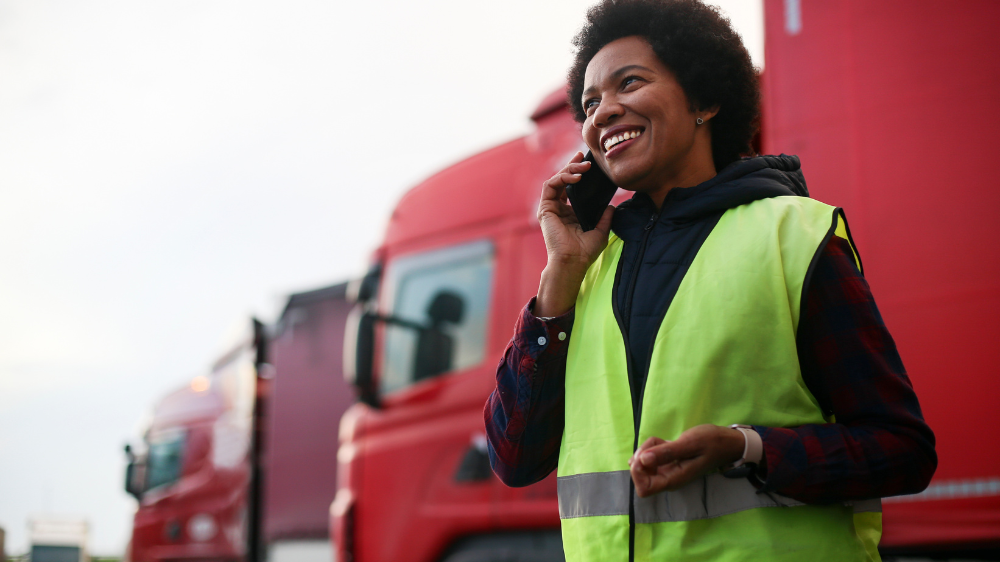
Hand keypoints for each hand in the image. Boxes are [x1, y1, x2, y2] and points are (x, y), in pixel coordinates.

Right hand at [534, 152, 614, 316]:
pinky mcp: (545, 208)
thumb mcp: (601, 230)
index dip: (578, 172)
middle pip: (563, 180)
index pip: (572, 187)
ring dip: (568, 169)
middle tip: (585, 158)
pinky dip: (561, 177)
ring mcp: (550, 208)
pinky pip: (550, 186)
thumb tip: (611, 205)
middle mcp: (559, 208)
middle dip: (573, 165)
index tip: (588, 162)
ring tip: (583, 167)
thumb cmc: (585, 251)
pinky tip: (576, 177)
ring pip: (556, 180)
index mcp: (570, 212)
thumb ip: (605, 217)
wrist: (573, 261)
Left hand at [628, 424, 744, 497]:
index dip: (638, 473)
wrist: (727, 442)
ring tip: (664, 440)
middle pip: (641, 475)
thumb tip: (642, 460)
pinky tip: (665, 441)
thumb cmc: (712, 443)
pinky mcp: (668, 463)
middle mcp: (669, 479)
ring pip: (644, 464)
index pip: (644, 489)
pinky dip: (653, 447)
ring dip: (648, 448)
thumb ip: (666, 453)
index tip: (644, 456)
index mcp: (674, 480)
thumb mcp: (690, 444)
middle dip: (641, 456)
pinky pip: (651, 457)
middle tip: (656, 443)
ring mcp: (668, 472)